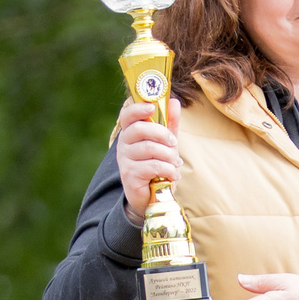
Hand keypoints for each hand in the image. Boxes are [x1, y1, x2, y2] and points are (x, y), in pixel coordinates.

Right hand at [114, 95, 180, 223]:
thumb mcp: (166, 144)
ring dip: (169, 156)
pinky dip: (168, 170)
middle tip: (174, 143)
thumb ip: (169, 124)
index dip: (138, 108)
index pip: (127, 116)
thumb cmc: (157, 167)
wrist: (152, 198)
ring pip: (150, 148)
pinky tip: (172, 175)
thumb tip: (174, 101)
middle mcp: (124, 145)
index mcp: (130, 134)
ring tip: (175, 164)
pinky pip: (153, 166)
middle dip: (162, 134)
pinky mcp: (130, 176)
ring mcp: (125, 161)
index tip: (152, 107)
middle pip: (139, 129)